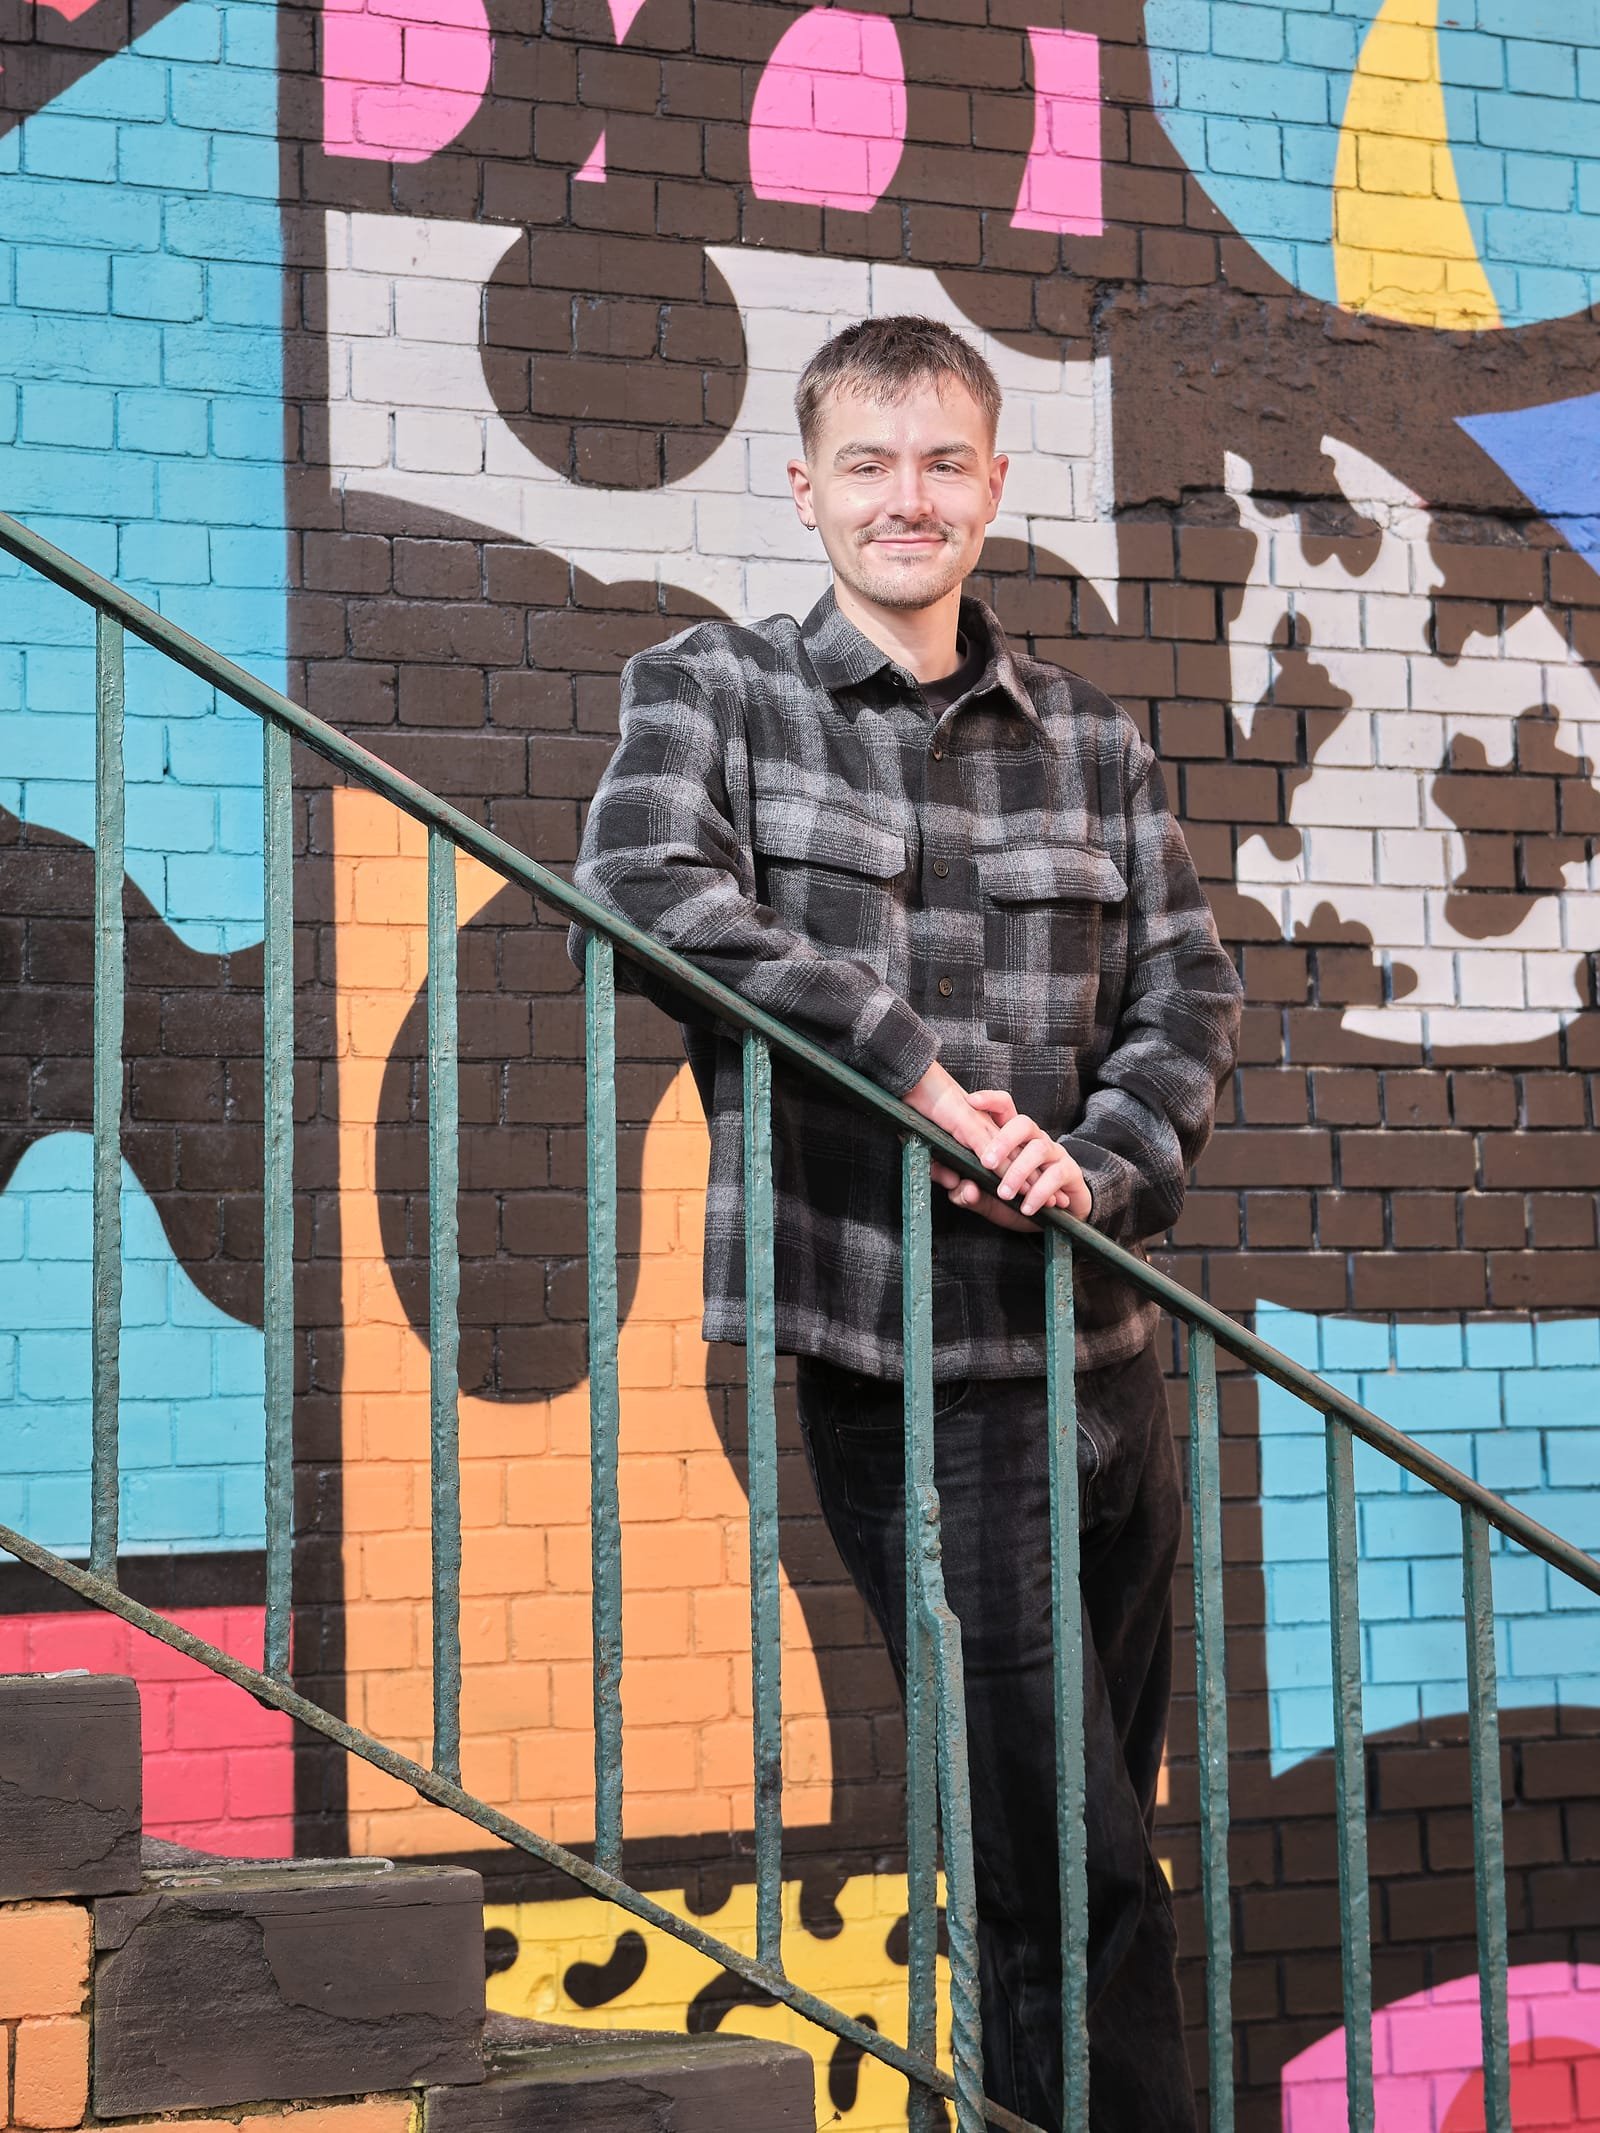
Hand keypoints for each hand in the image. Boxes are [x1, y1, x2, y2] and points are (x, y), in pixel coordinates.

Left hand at [904, 1071, 1088, 1231]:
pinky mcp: (1069, 1171)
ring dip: (1019, 1172)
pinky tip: (1026, 1207)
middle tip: (987, 1163)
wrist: (1059, 1216)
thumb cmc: (1018, 1199)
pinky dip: (1039, 1192)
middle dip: (1004, 1140)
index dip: (989, 1101)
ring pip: (1038, 1149)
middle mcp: (1035, 1138)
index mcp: (1013, 1137)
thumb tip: (966, 1190)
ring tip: (1004, 1194)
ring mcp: (1054, 1152)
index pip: (1003, 1108)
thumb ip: (969, 1194)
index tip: (970, 1102)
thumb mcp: (988, 1199)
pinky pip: (1055, 1175)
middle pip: (1023, 1123)